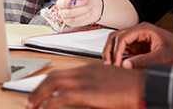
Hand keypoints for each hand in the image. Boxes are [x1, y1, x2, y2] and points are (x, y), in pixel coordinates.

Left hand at [26, 63, 145, 108]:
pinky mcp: (86, 91)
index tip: (39, 92)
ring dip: (38, 96)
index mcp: (88, 68)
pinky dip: (49, 104)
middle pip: (52, 76)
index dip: (46, 82)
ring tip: (31, 106)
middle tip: (29, 101)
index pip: (60, 72)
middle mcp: (83, 71)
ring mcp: (84, 80)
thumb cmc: (130, 87)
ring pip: (52, 84)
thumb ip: (94, 86)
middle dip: (37, 89)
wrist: (142, 86)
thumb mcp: (108, 84)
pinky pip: (61, 97)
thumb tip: (85, 95)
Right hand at [56, 0, 101, 26]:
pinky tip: (89, 12)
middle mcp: (61, 2)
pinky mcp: (68, 21)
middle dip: (79, 2)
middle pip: (65, 3)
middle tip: (87, 0)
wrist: (95, 6)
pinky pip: (74, 20)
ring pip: (70, 12)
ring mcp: (64, 12)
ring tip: (89, 6)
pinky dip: (84, 16)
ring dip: (82, 9)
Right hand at [103, 22, 172, 68]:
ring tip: (110, 65)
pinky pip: (124, 50)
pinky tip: (118, 66)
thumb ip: (143, 61)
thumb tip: (125, 65)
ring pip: (117, 42)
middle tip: (108, 64)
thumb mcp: (161, 57)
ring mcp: (137, 38)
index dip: (117, 51)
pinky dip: (118, 57)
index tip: (116, 64)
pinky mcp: (138, 47)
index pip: (123, 37)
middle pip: (116, 37)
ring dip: (112, 53)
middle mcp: (138, 32)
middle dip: (110, 50)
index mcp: (144, 29)